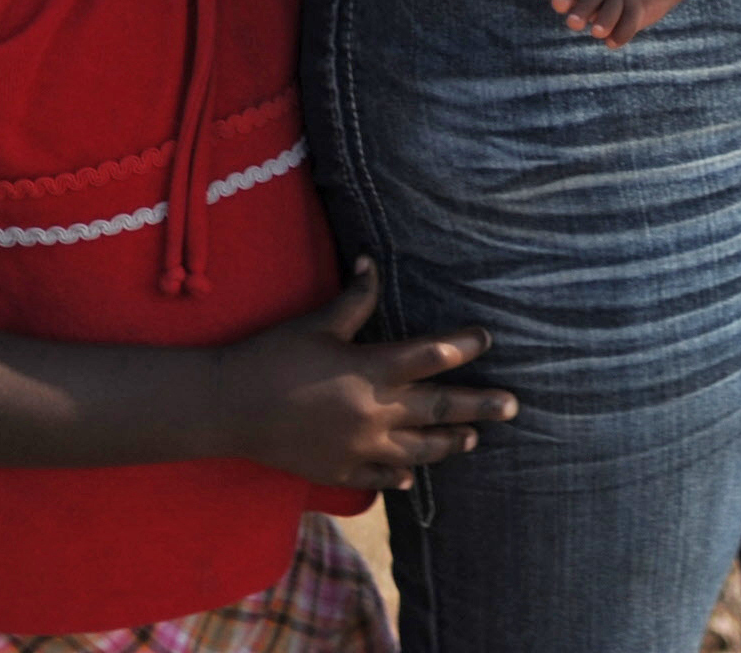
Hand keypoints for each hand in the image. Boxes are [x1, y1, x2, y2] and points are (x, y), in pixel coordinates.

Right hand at [220, 261, 511, 492]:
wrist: (227, 408)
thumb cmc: (271, 356)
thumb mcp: (315, 323)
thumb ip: (352, 299)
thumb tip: (372, 263)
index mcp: (371, 370)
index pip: (430, 356)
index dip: (462, 345)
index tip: (486, 337)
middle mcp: (374, 412)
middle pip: (438, 409)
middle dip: (479, 405)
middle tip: (513, 405)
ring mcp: (359, 447)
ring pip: (419, 449)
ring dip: (449, 444)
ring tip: (474, 440)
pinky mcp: (339, 470)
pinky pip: (380, 477)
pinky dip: (400, 475)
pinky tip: (412, 476)